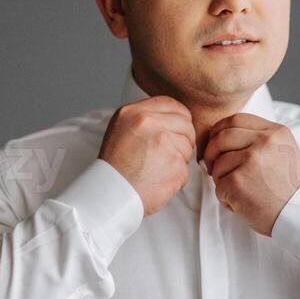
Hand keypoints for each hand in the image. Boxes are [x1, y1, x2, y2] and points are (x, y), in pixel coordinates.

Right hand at [98, 97, 195, 215]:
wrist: (111, 194)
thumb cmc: (115, 166)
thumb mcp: (121, 129)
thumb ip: (144, 118)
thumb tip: (172, 116)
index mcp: (134, 112)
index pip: (171, 104)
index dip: (179, 117)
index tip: (178, 128)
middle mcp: (150, 123)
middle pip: (185, 125)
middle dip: (182, 139)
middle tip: (166, 154)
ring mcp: (165, 143)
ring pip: (188, 147)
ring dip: (179, 159)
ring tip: (157, 168)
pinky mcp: (175, 164)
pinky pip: (186, 169)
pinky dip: (176, 177)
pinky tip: (158, 180)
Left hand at [202, 113, 299, 235]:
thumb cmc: (290, 189)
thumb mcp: (284, 152)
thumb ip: (260, 140)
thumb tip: (223, 136)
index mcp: (275, 132)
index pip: (236, 120)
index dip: (220, 131)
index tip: (216, 144)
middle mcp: (264, 141)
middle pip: (221, 137)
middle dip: (211, 153)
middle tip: (213, 168)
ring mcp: (250, 160)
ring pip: (218, 163)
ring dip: (221, 179)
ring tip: (239, 192)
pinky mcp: (238, 181)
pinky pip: (219, 186)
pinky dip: (225, 198)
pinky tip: (241, 204)